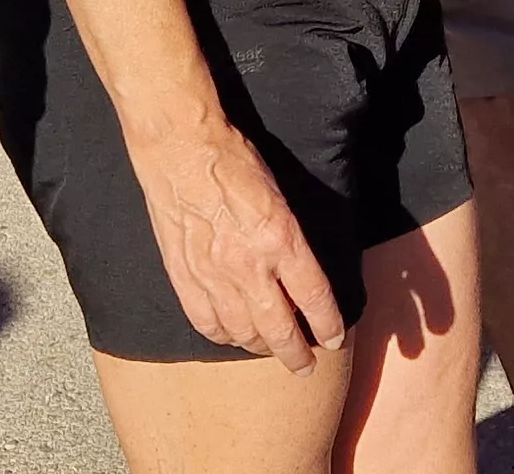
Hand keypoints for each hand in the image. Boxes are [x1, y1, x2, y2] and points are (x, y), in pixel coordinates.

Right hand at [131, 120, 346, 369]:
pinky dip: (223, 336)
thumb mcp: (280, 196)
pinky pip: (207, 323)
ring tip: (269, 349)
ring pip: (243, 333)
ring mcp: (213, 275)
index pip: (314, 299)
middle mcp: (249, 266)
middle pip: (279, 329)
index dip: (327, 326)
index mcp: (281, 240)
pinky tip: (231, 335)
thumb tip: (298, 277)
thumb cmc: (234, 161)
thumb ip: (290, 241)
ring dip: (260, 347)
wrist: (180, 148)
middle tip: (304, 366)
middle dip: (296, 355)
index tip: (333, 340)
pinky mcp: (184, 277)